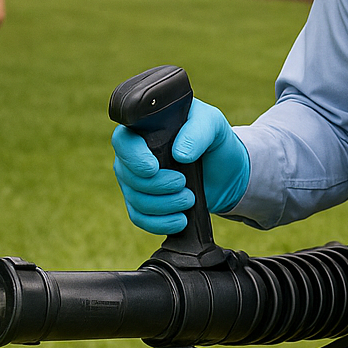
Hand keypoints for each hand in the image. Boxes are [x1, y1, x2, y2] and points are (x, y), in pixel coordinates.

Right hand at [110, 98, 249, 233]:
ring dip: (164, 205)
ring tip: (189, 199)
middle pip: (128, 176)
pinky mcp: (144, 205)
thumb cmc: (212, 140)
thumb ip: (197, 132)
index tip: (154, 168)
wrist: (225, 171)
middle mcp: (133, 156)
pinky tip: (181, 219)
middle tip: (183, 183)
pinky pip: (140, 218)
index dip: (134, 158)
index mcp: (143, 130)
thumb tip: (180, 155)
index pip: (122, 141)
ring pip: (135, 200)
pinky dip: (161, 223)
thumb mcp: (212, 124)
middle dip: (157, 185)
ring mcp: (135, 182)